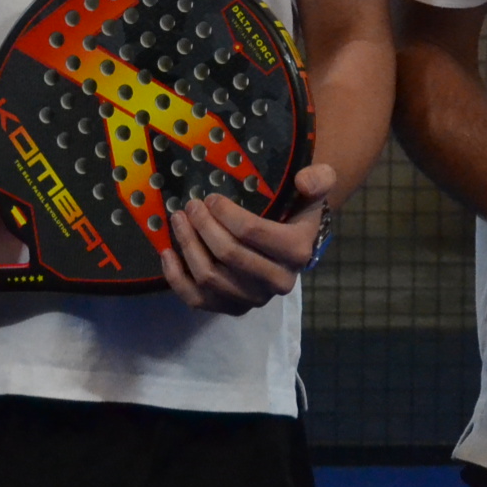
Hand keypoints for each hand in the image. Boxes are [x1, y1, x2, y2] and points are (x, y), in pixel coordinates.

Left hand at [161, 164, 336, 315]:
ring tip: (178, 220)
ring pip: (209, 278)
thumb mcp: (316, 187)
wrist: (293, 239)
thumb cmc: (297, 208)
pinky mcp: (233, 309)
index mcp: (297, 252)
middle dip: (202, 226)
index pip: (252, 233)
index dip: (225, 213)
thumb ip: (319, 178)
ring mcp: (254, 299)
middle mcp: (278, 282)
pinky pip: (197, 300)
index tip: (210, 198)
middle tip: (190, 206)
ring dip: (188, 246)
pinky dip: (177, 278)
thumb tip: (304, 181)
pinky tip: (168, 252)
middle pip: (227, 255)